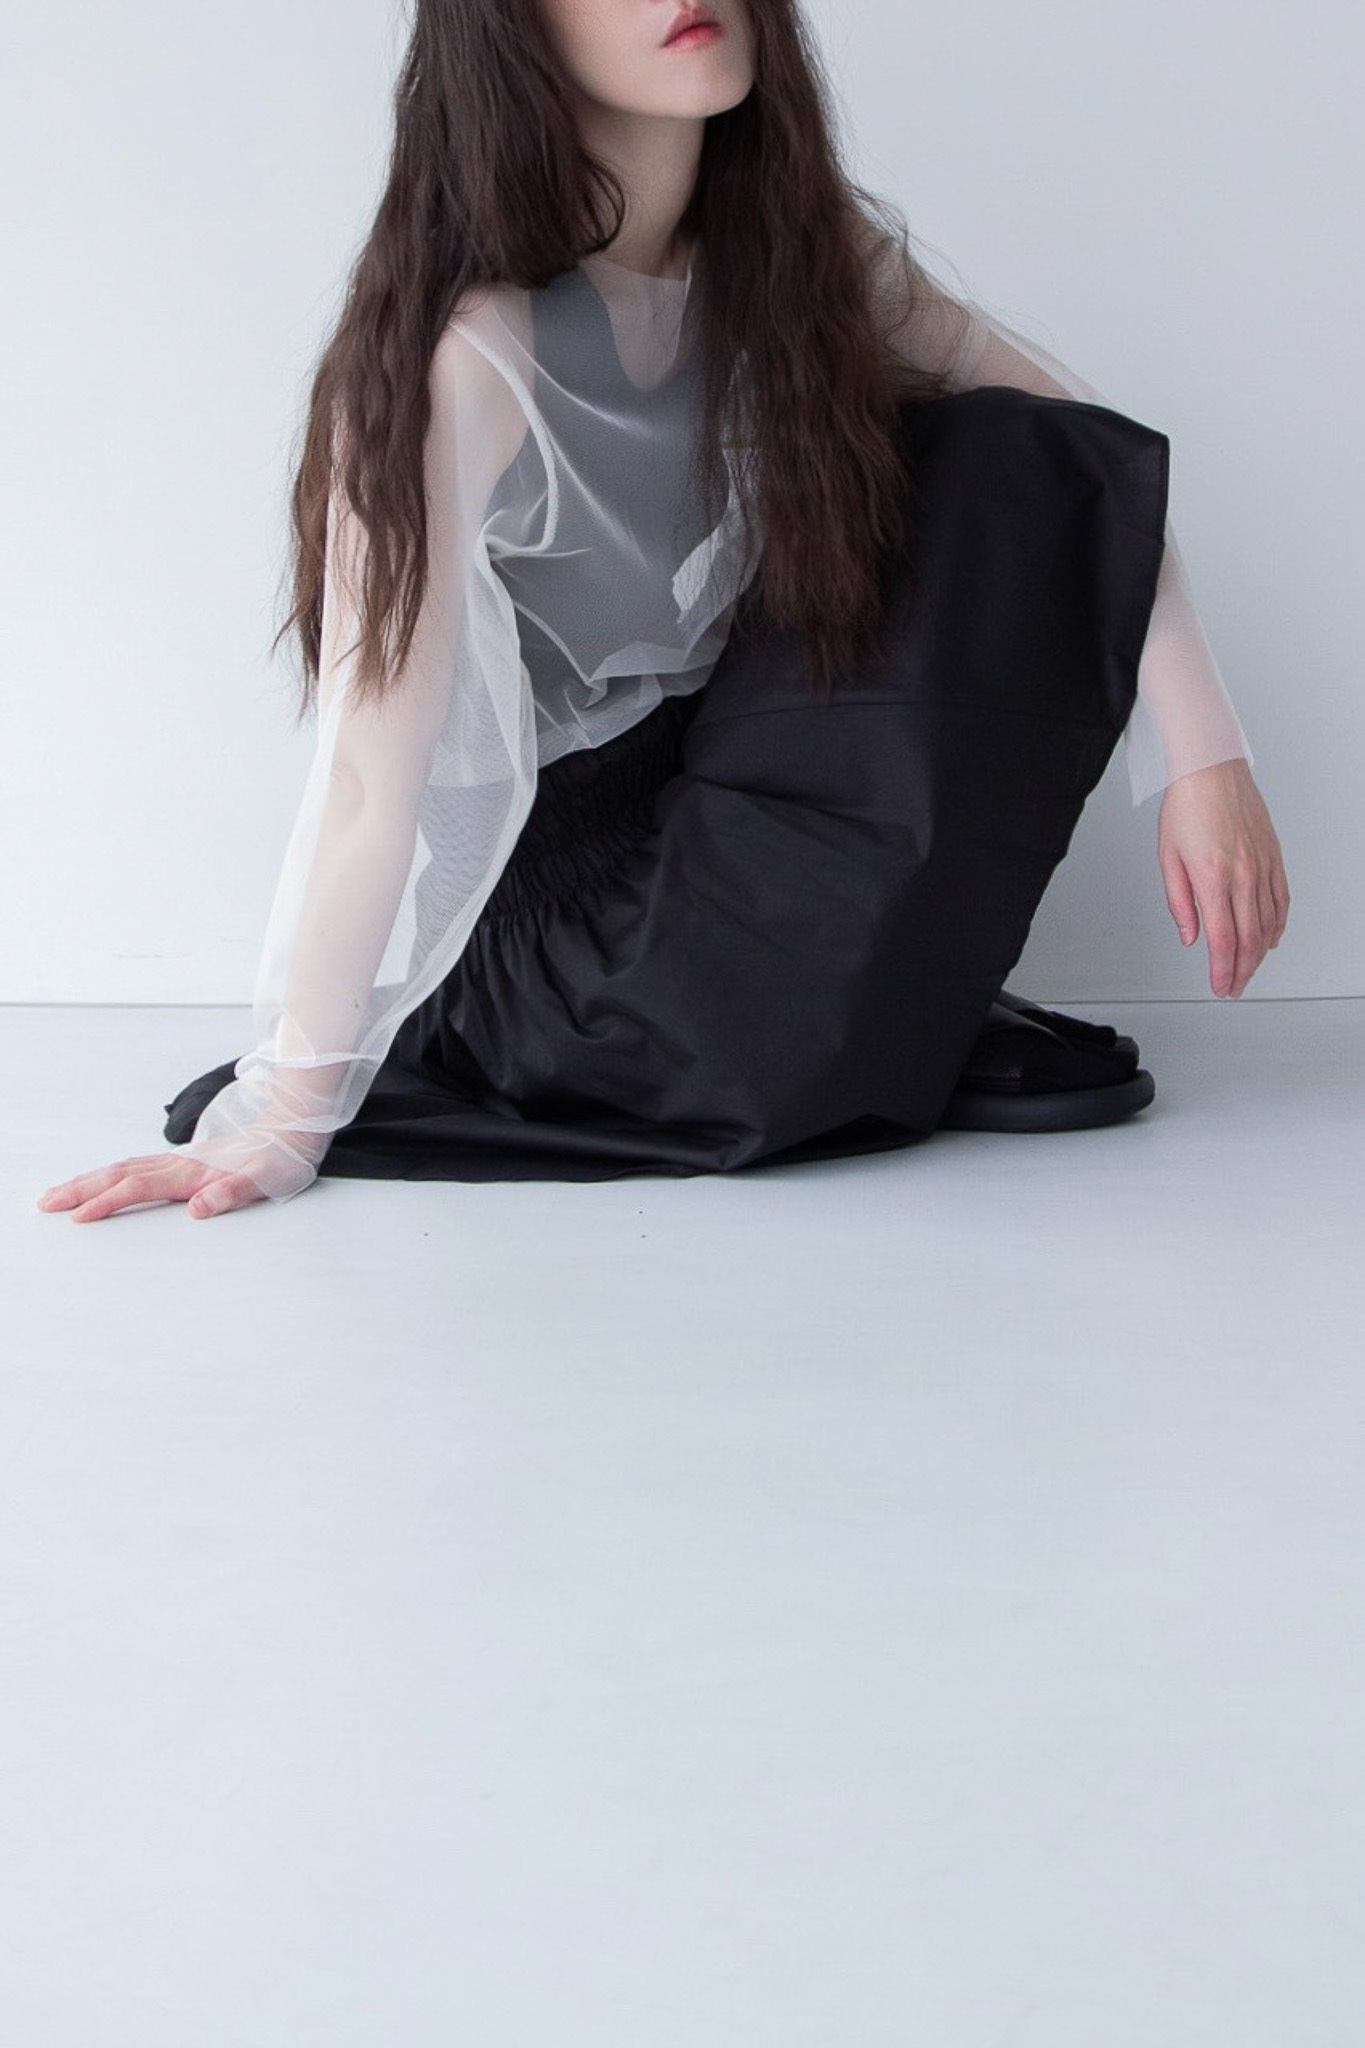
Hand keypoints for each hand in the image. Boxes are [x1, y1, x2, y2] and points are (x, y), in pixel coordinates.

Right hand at [36, 1153, 269, 1222]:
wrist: (292, 1130)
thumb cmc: (279, 1160)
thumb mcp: (264, 1182)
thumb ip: (230, 1194)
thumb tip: (198, 1209)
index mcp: (193, 1171)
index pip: (139, 1187)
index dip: (108, 1202)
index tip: (79, 1218)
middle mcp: (180, 1163)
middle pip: (119, 1174)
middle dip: (81, 1188)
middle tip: (46, 1202)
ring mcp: (179, 1160)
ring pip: (123, 1167)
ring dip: (89, 1179)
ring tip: (60, 1192)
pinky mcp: (184, 1161)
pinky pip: (136, 1166)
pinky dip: (110, 1173)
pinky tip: (102, 1180)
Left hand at [1158, 758, 1288, 995]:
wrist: (1211, 770)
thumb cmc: (1186, 807)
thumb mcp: (1168, 858)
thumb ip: (1179, 902)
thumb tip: (1190, 936)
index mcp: (1213, 878)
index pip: (1222, 939)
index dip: (1222, 970)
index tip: (1220, 986)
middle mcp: (1243, 875)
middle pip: (1248, 938)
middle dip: (1241, 970)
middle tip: (1233, 986)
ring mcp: (1262, 866)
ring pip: (1268, 923)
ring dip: (1259, 954)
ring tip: (1248, 970)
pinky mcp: (1273, 857)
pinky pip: (1282, 900)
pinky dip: (1278, 925)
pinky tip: (1271, 938)